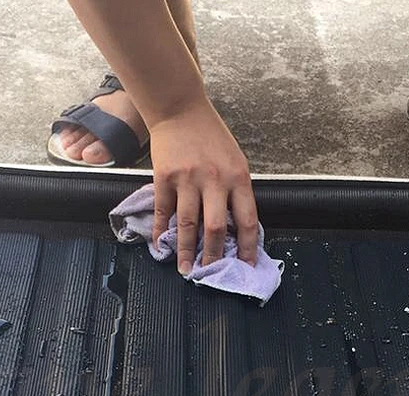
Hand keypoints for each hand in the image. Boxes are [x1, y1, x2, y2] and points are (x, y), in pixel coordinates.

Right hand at [149, 100, 257, 274]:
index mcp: (238, 177)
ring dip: (185, 251)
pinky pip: (163, 212)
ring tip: (185, 269)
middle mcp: (214, 180)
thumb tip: (233, 230)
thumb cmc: (211, 137)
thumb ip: (235, 193)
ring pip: (187, 225)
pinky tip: (161, 246)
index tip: (245, 266)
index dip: (247, 247)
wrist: (180, 109)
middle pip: (215, 229)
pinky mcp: (164, 178)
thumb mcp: (235, 161)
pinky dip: (162, 231)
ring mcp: (187, 179)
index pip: (247, 221)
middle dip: (213, 257)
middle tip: (209, 274)